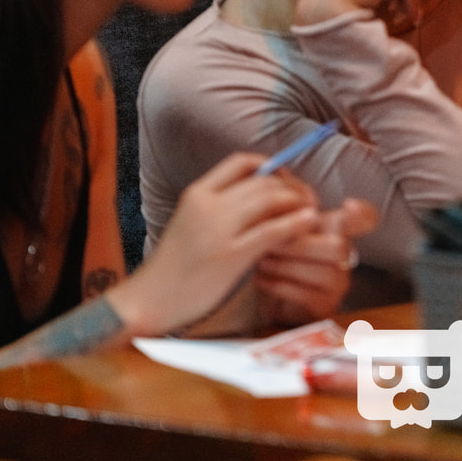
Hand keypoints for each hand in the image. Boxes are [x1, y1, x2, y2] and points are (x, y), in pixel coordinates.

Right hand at [109, 152, 320, 335]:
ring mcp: (219, 230)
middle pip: (262, 180)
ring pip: (271, 199)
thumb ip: (219, 207)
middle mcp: (208, 205)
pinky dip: (296, 223)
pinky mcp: (230, 256)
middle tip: (307, 199)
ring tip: (311, 211)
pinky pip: (272, 230)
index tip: (285, 180)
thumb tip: (260, 197)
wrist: (150, 299)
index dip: (271, 166)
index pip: (240, 162)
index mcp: (197, 193)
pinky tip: (309, 223)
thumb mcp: (191, 223)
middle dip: (292, 186)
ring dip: (298, 202)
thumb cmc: (174, 265)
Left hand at [256, 197, 379, 327]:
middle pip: (337, 246)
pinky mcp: (325, 307)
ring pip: (320, 270)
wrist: (268, 297)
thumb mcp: (282, 228)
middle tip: (269, 242)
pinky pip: (306, 293)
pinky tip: (261, 279)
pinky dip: (278, 284)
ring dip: (283, 264)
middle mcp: (344, 256)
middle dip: (298, 243)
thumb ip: (285, 206)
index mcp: (336, 230)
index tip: (348, 206)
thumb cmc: (277, 256)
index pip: (365, 219)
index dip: (362, 213)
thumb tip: (273, 173)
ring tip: (261, 259)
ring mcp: (338, 283)